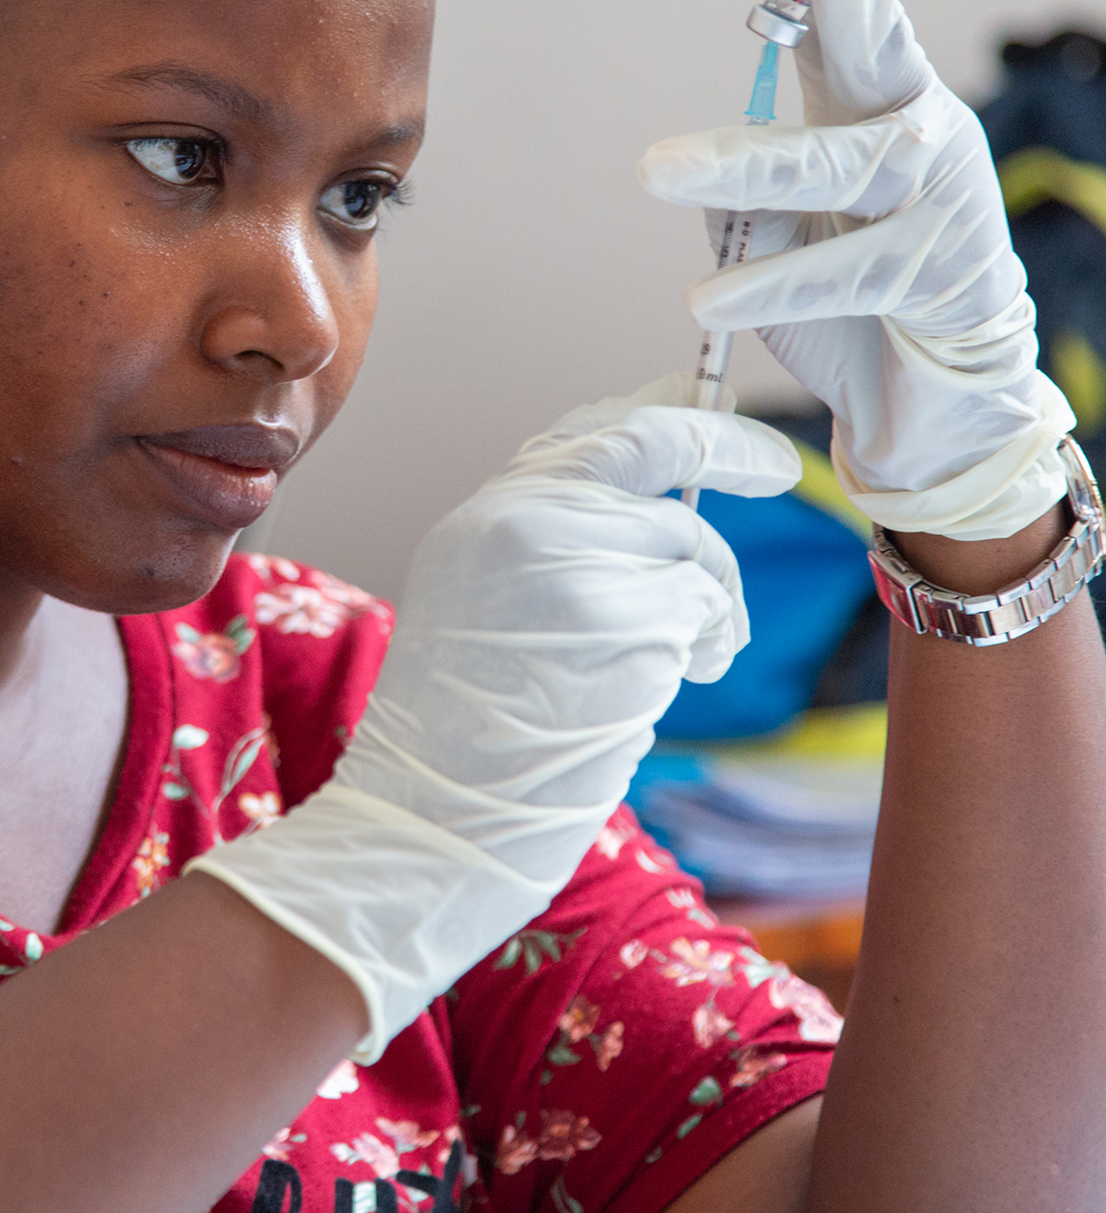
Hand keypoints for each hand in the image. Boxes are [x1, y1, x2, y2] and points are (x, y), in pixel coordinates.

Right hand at [188, 375, 797, 1058]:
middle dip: (730, 451)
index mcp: (484, 519)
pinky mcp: (623, 620)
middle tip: (778, 469)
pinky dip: (709, 644)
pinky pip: (700, 608)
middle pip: (654, 457)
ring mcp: (573, 564)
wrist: (434, 816)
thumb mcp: (484, 604)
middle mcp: (523, 521)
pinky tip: (681, 682)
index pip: (588, 431)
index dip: (663, 409)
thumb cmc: (464, 736)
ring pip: (689, 544)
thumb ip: (555, 547)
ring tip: (697, 657)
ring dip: (711, 603)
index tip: (708, 396)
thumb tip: (653, 506)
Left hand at [639, 0, 1072, 539]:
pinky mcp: (939, 267)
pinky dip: (768, 284)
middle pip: (871, 22)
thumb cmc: (841, 300)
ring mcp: (933, 189)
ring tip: (654, 173)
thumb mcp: (773, 232)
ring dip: (742, 166)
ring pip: (832, 163)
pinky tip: (708, 294)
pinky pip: (837, 269)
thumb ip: (748, 190)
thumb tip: (712, 177)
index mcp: (852, 97)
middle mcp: (902, 121)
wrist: (923, 399)